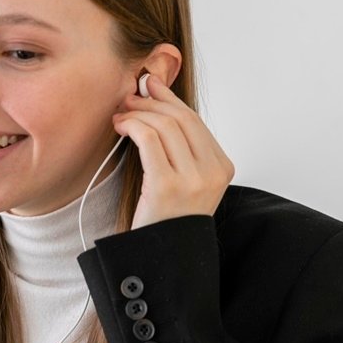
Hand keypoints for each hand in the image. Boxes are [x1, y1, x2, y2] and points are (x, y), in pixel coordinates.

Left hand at [112, 75, 234, 228]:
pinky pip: (148, 139)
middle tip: (128, 99)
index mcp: (222, 168)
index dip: (169, 98)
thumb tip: (158, 96)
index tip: (150, 85)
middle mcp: (213, 172)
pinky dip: (132, 125)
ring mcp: (193, 180)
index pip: (194, 121)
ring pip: (164, 125)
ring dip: (137, 113)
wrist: (161, 258)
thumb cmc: (166, 218)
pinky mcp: (167, 185)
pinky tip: (120, 127)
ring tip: (120, 115)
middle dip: (151, 102)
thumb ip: (179, 146)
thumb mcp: (184, 180)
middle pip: (180, 118)